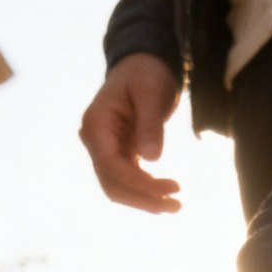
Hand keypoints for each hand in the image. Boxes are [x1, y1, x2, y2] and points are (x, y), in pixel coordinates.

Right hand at [80, 53, 181, 212]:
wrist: (142, 67)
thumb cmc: (146, 74)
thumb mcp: (151, 93)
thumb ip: (150, 125)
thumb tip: (152, 159)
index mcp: (96, 123)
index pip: (110, 164)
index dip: (136, 182)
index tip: (166, 190)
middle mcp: (95, 141)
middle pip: (112, 183)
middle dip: (143, 198)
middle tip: (177, 205)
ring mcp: (104, 150)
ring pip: (118, 188)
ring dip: (145, 201)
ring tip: (175, 205)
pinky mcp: (117, 156)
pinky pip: (127, 182)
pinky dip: (145, 192)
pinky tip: (166, 196)